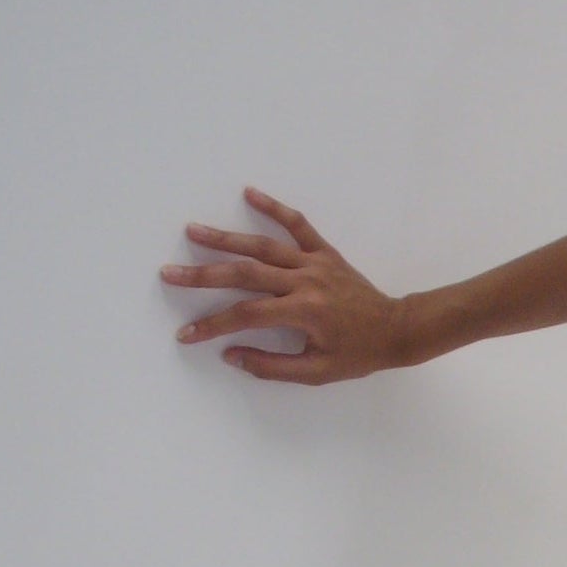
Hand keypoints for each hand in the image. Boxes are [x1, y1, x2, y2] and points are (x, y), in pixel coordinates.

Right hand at [159, 187, 403, 382]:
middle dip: (203, 275)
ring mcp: (314, 262)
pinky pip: (298, 225)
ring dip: (226, 238)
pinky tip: (250, 193)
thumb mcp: (317, 372)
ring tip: (191, 231)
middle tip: (169, 273)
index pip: (245, 315)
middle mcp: (305, 281)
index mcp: (302, 312)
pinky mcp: (325, 252)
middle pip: (245, 274)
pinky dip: (274, 208)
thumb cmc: (358, 354)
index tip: (186, 334)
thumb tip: (231, 354)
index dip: (212, 324)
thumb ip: (273, 366)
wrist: (397, 329)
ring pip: (263, 246)